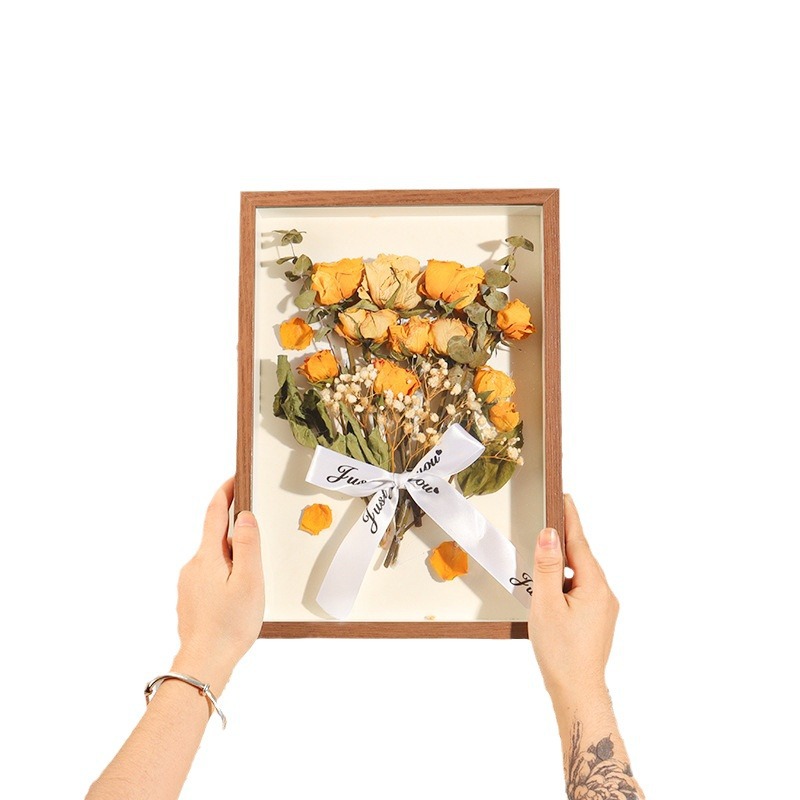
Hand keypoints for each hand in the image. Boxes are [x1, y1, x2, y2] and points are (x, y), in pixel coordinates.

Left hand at [171, 478, 264, 693]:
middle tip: (257, 536)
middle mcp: (193, 566)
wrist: (204, 662)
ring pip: (214, 558)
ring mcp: (189, 583)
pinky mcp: (190, 599)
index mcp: (207, 556)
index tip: (235, 479)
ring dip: (232, 558)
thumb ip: (249, 545)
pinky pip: (210, 576)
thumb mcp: (249, 581)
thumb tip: (246, 516)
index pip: (215, 514)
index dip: (225, 493)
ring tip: (251, 580)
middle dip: (235, 531)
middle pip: (215, 536)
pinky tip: (237, 596)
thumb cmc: (230, 624)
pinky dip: (225, 575)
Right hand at [527, 495, 618, 705]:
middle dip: (563, 541)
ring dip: (561, 567)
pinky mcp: (597, 620)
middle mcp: (604, 594)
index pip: (579, 542)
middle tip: (547, 520)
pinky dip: (564, 584)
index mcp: (594, 586)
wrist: (577, 692)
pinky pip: (580, 591)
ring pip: (579, 576)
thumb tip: (549, 535)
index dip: (570, 518)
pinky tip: (549, 593)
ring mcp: (603, 609)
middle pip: (581, 558)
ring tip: (540, 565)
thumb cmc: (561, 652)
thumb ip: (547, 567)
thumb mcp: (546, 604)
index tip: (564, 497)